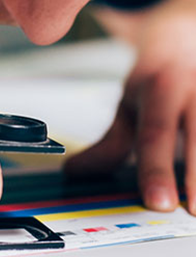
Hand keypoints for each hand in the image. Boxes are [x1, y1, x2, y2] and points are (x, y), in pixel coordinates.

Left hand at [65, 14, 195, 214]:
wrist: (183, 43)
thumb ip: (110, 144)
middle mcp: (195, 91)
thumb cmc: (155, 81)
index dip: (156, 169)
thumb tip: (74, 172)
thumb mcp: (128, 107)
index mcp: (161, 90)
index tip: (158, 202)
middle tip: (191, 213)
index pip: (155, 134)